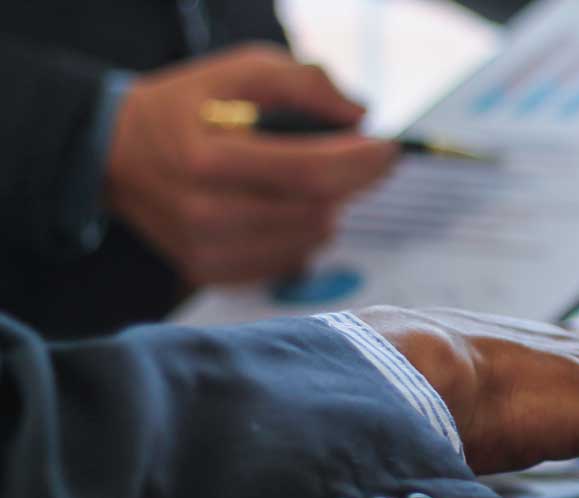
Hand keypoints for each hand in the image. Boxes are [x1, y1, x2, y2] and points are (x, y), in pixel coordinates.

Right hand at [106, 44, 398, 284]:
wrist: (116, 153)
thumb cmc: (189, 107)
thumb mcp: (239, 72)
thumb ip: (303, 84)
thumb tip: (359, 116)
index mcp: (208, 157)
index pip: (310, 172)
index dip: (362, 163)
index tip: (389, 149)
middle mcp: (204, 212)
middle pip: (316, 211)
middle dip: (350, 183)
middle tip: (355, 159)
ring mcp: (204, 249)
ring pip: (310, 239)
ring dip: (327, 208)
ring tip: (308, 181)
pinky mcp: (207, 271)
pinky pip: (288, 261)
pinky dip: (301, 234)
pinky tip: (283, 208)